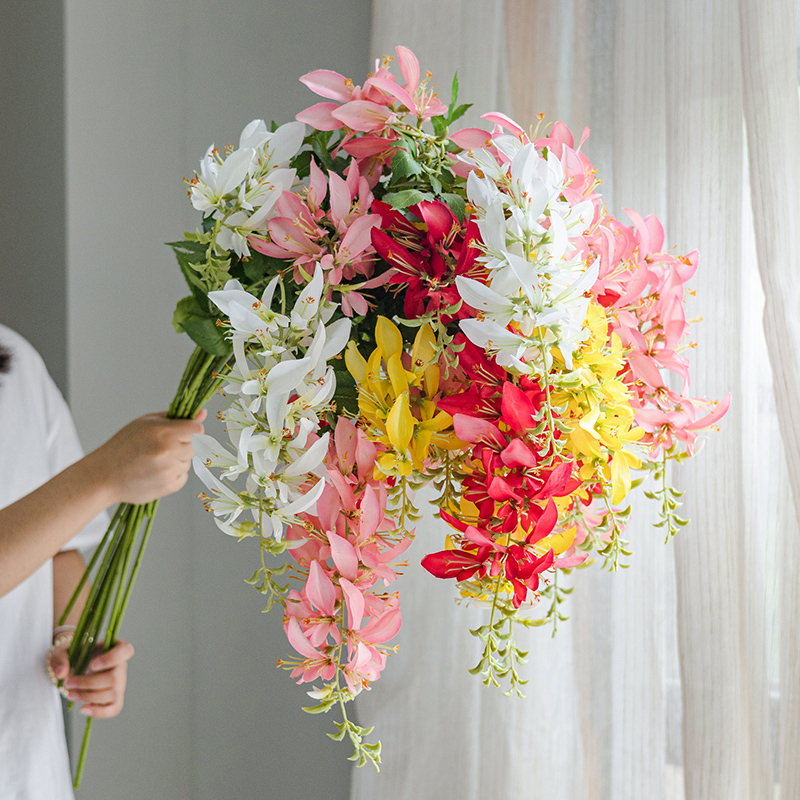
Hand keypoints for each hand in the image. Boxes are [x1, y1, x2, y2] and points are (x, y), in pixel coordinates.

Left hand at [49, 640, 134, 718]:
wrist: (75, 667)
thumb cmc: (75, 656)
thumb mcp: (64, 652)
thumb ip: (61, 659)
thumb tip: (61, 673)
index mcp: (116, 647)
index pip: (126, 650)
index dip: (112, 658)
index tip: (93, 665)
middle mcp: (121, 665)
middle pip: (114, 677)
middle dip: (88, 683)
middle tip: (68, 683)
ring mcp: (120, 683)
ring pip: (112, 693)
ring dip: (88, 696)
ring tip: (71, 694)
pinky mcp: (115, 698)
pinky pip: (114, 708)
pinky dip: (99, 712)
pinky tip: (83, 709)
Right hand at [87, 410, 206, 505]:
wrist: (104, 475)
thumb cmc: (124, 445)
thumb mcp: (146, 423)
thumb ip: (176, 417)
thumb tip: (202, 414)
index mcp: (164, 433)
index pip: (198, 429)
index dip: (192, 429)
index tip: (183, 430)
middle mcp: (169, 452)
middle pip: (196, 445)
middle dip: (185, 443)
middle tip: (165, 445)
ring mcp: (170, 471)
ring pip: (189, 461)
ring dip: (178, 459)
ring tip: (155, 459)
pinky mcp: (169, 486)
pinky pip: (183, 476)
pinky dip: (174, 473)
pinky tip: (156, 471)